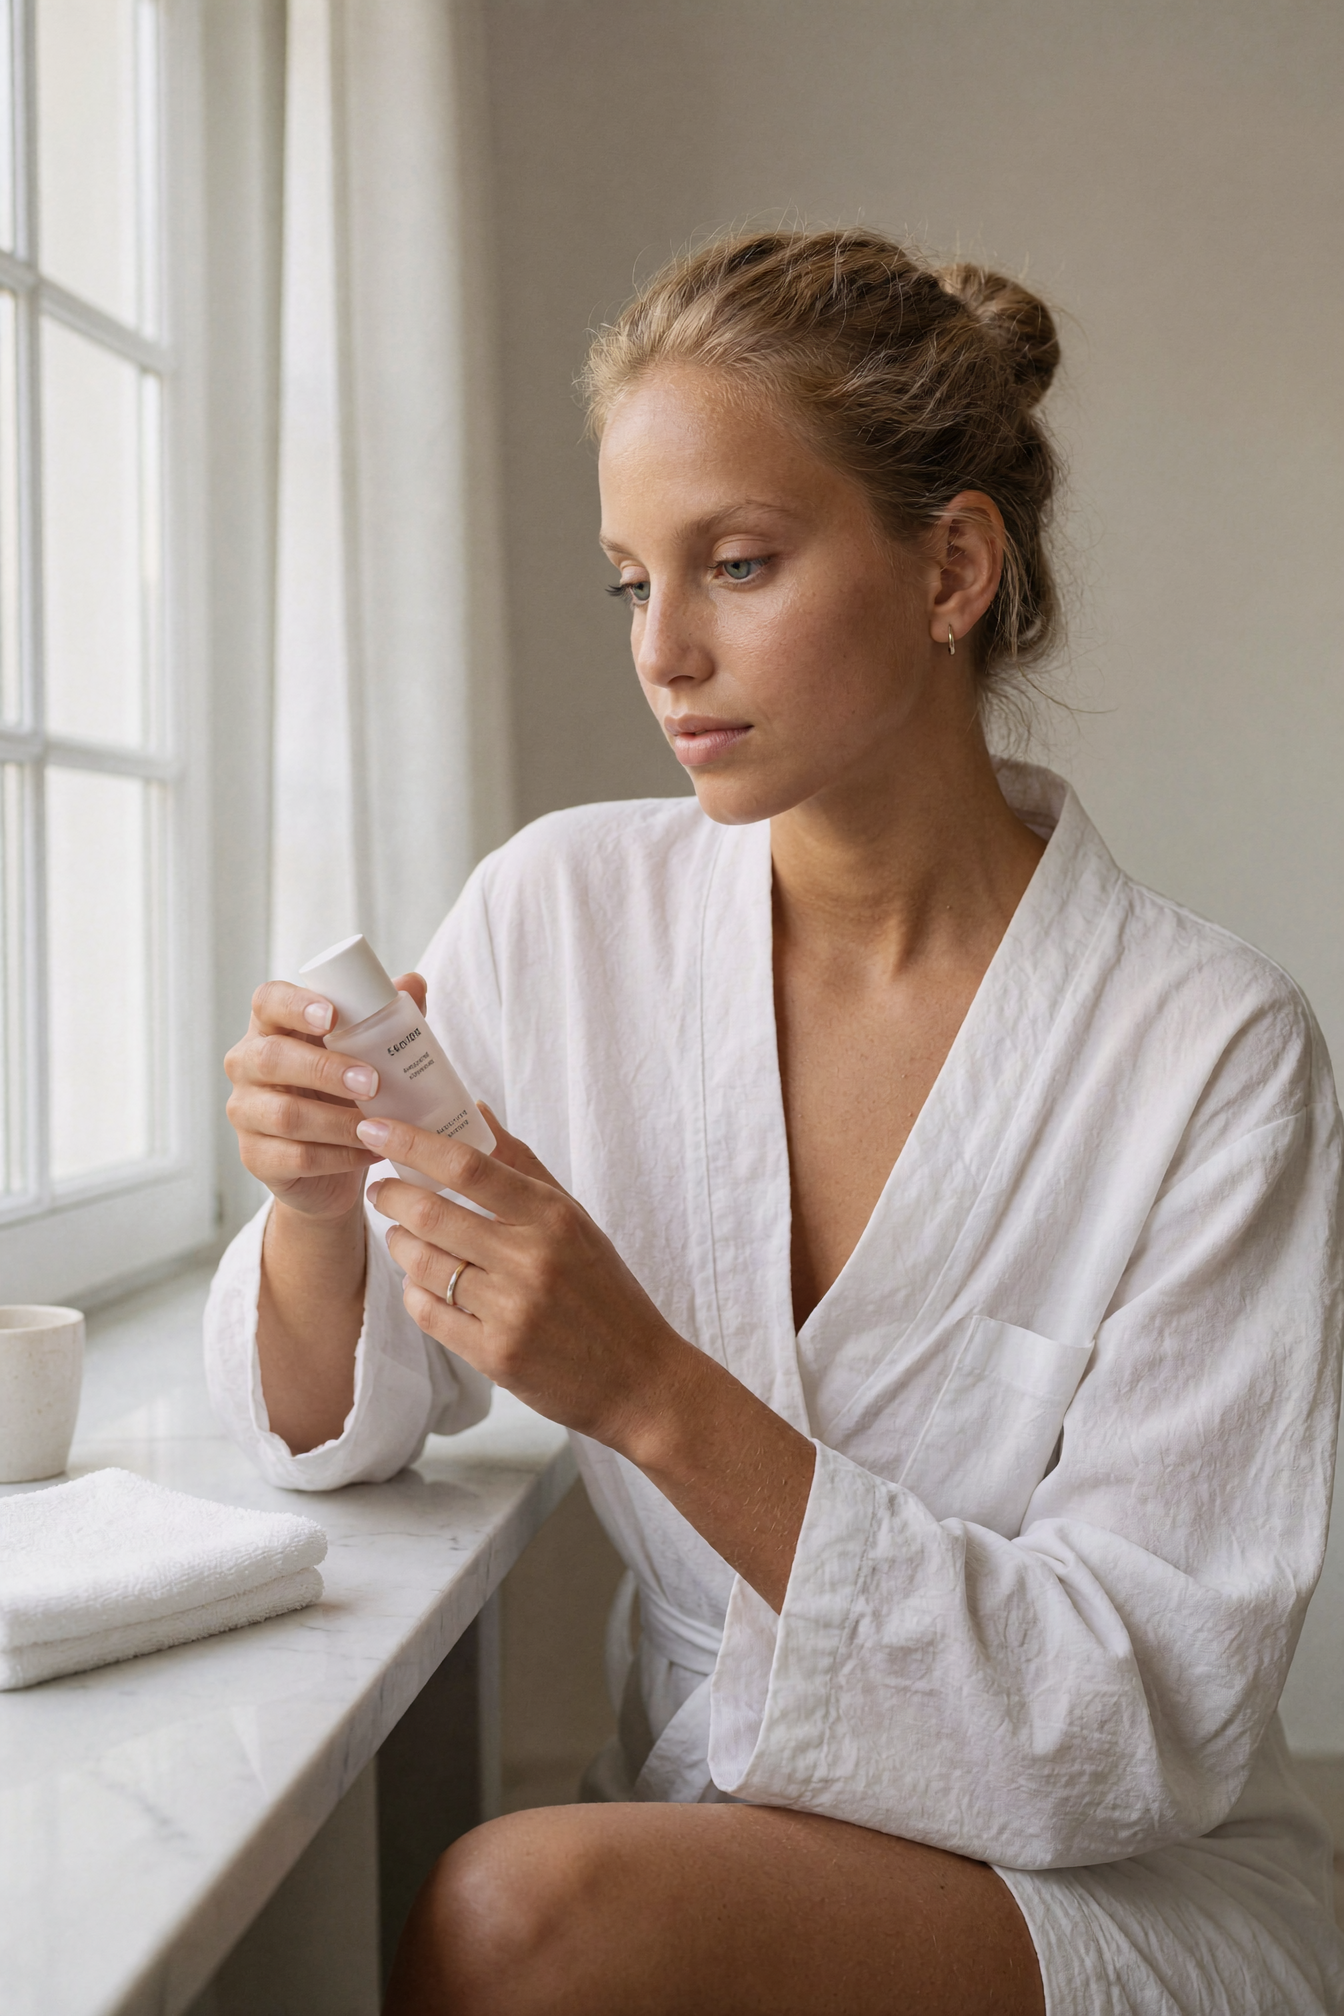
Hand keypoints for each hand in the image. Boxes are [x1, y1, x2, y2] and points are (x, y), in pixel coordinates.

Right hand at [225, 973, 428, 1223]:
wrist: (329, 1167)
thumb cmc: (342, 1094)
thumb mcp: (364, 1053)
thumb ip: (384, 1017)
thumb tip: (414, 983)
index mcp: (272, 1028)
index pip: (268, 1001)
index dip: (295, 1004)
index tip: (332, 1015)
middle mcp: (247, 1065)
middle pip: (271, 1058)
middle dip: (325, 1069)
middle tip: (373, 1082)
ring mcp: (245, 1113)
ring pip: (285, 1115)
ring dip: (338, 1121)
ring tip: (379, 1126)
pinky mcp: (255, 1157)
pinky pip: (296, 1157)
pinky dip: (341, 1157)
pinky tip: (371, 1152)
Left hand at [361, 1108, 688, 1455]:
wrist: (639, 1379)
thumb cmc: (605, 1291)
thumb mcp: (574, 1221)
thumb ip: (522, 1166)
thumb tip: (476, 1110)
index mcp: (553, 1217)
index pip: (469, 1167)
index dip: (413, 1143)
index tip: (376, 1128)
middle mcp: (531, 1260)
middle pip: (432, 1214)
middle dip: (391, 1195)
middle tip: (382, 1188)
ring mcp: (511, 1311)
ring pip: (422, 1265)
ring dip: (398, 1243)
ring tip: (399, 1233)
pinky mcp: (495, 1355)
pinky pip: (428, 1314)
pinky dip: (413, 1292)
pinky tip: (419, 1282)